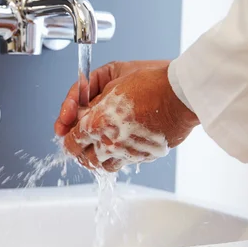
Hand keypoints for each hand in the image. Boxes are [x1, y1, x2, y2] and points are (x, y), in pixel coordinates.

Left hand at [54, 60, 198, 171]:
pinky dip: (117, 157)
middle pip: (83, 159)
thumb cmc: (149, 81)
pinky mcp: (143, 157)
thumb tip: (79, 112)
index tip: (68, 130)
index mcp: (96, 123)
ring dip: (96, 157)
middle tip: (80, 138)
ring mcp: (127, 153)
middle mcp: (109, 143)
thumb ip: (89, 97)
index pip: (70, 143)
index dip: (67, 136)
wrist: (181, 93)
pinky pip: (123, 163)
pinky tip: (120, 143)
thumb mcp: (111, 79)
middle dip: (78, 148)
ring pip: (102, 167)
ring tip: (99, 144)